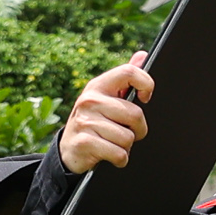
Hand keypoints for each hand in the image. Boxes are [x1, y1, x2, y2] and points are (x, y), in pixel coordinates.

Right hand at [58, 55, 150, 174]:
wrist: (69, 149)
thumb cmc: (94, 122)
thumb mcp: (107, 98)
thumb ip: (126, 78)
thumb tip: (143, 55)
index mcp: (99, 86)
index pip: (129, 72)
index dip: (146, 84)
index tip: (146, 98)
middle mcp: (90, 100)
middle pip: (135, 114)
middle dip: (138, 130)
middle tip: (126, 132)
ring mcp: (85, 121)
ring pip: (128, 137)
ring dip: (126, 147)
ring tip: (113, 143)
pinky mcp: (84, 142)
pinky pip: (119, 154)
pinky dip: (120, 159)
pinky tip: (109, 154)